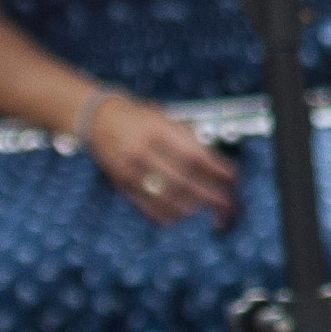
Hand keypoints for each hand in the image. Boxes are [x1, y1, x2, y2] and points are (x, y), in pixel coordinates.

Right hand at [81, 92, 237, 227]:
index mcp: (158, 130)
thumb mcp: (165, 117)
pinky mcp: (121, 184)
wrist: (98, 119)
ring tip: (206, 210)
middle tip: (226, 203)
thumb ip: (187, 136)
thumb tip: (213, 157)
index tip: (232, 177)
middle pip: (183, 180)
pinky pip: (145, 204)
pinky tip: (180, 215)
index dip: (216, 169)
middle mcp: (143, 151)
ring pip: (165, 196)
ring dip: (190, 206)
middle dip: (208, 194)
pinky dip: (166, 213)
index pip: (194, 154)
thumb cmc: (136, 116)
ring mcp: (130, 170)